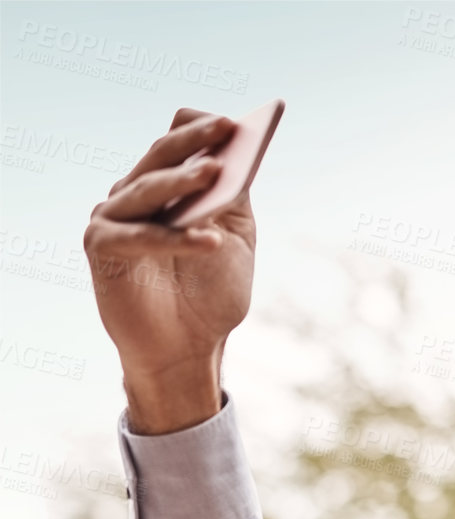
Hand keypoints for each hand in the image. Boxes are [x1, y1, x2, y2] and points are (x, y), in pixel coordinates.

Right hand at [84, 108, 257, 433]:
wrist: (189, 346)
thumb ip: (231, 200)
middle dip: (195, 140)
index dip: (201, 130)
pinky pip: (140, 237)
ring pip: (147, 190)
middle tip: (226, 127)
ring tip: (218, 172)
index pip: (175, 144)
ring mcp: (113, 217)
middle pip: (160, 156)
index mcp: (165, 187)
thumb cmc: (211, 291)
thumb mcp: (233, 238)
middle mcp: (133, 194)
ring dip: (183, 181)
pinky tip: (209, 241)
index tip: (236, 121)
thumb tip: (237, 158)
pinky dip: (175, 238)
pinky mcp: (102, 247)